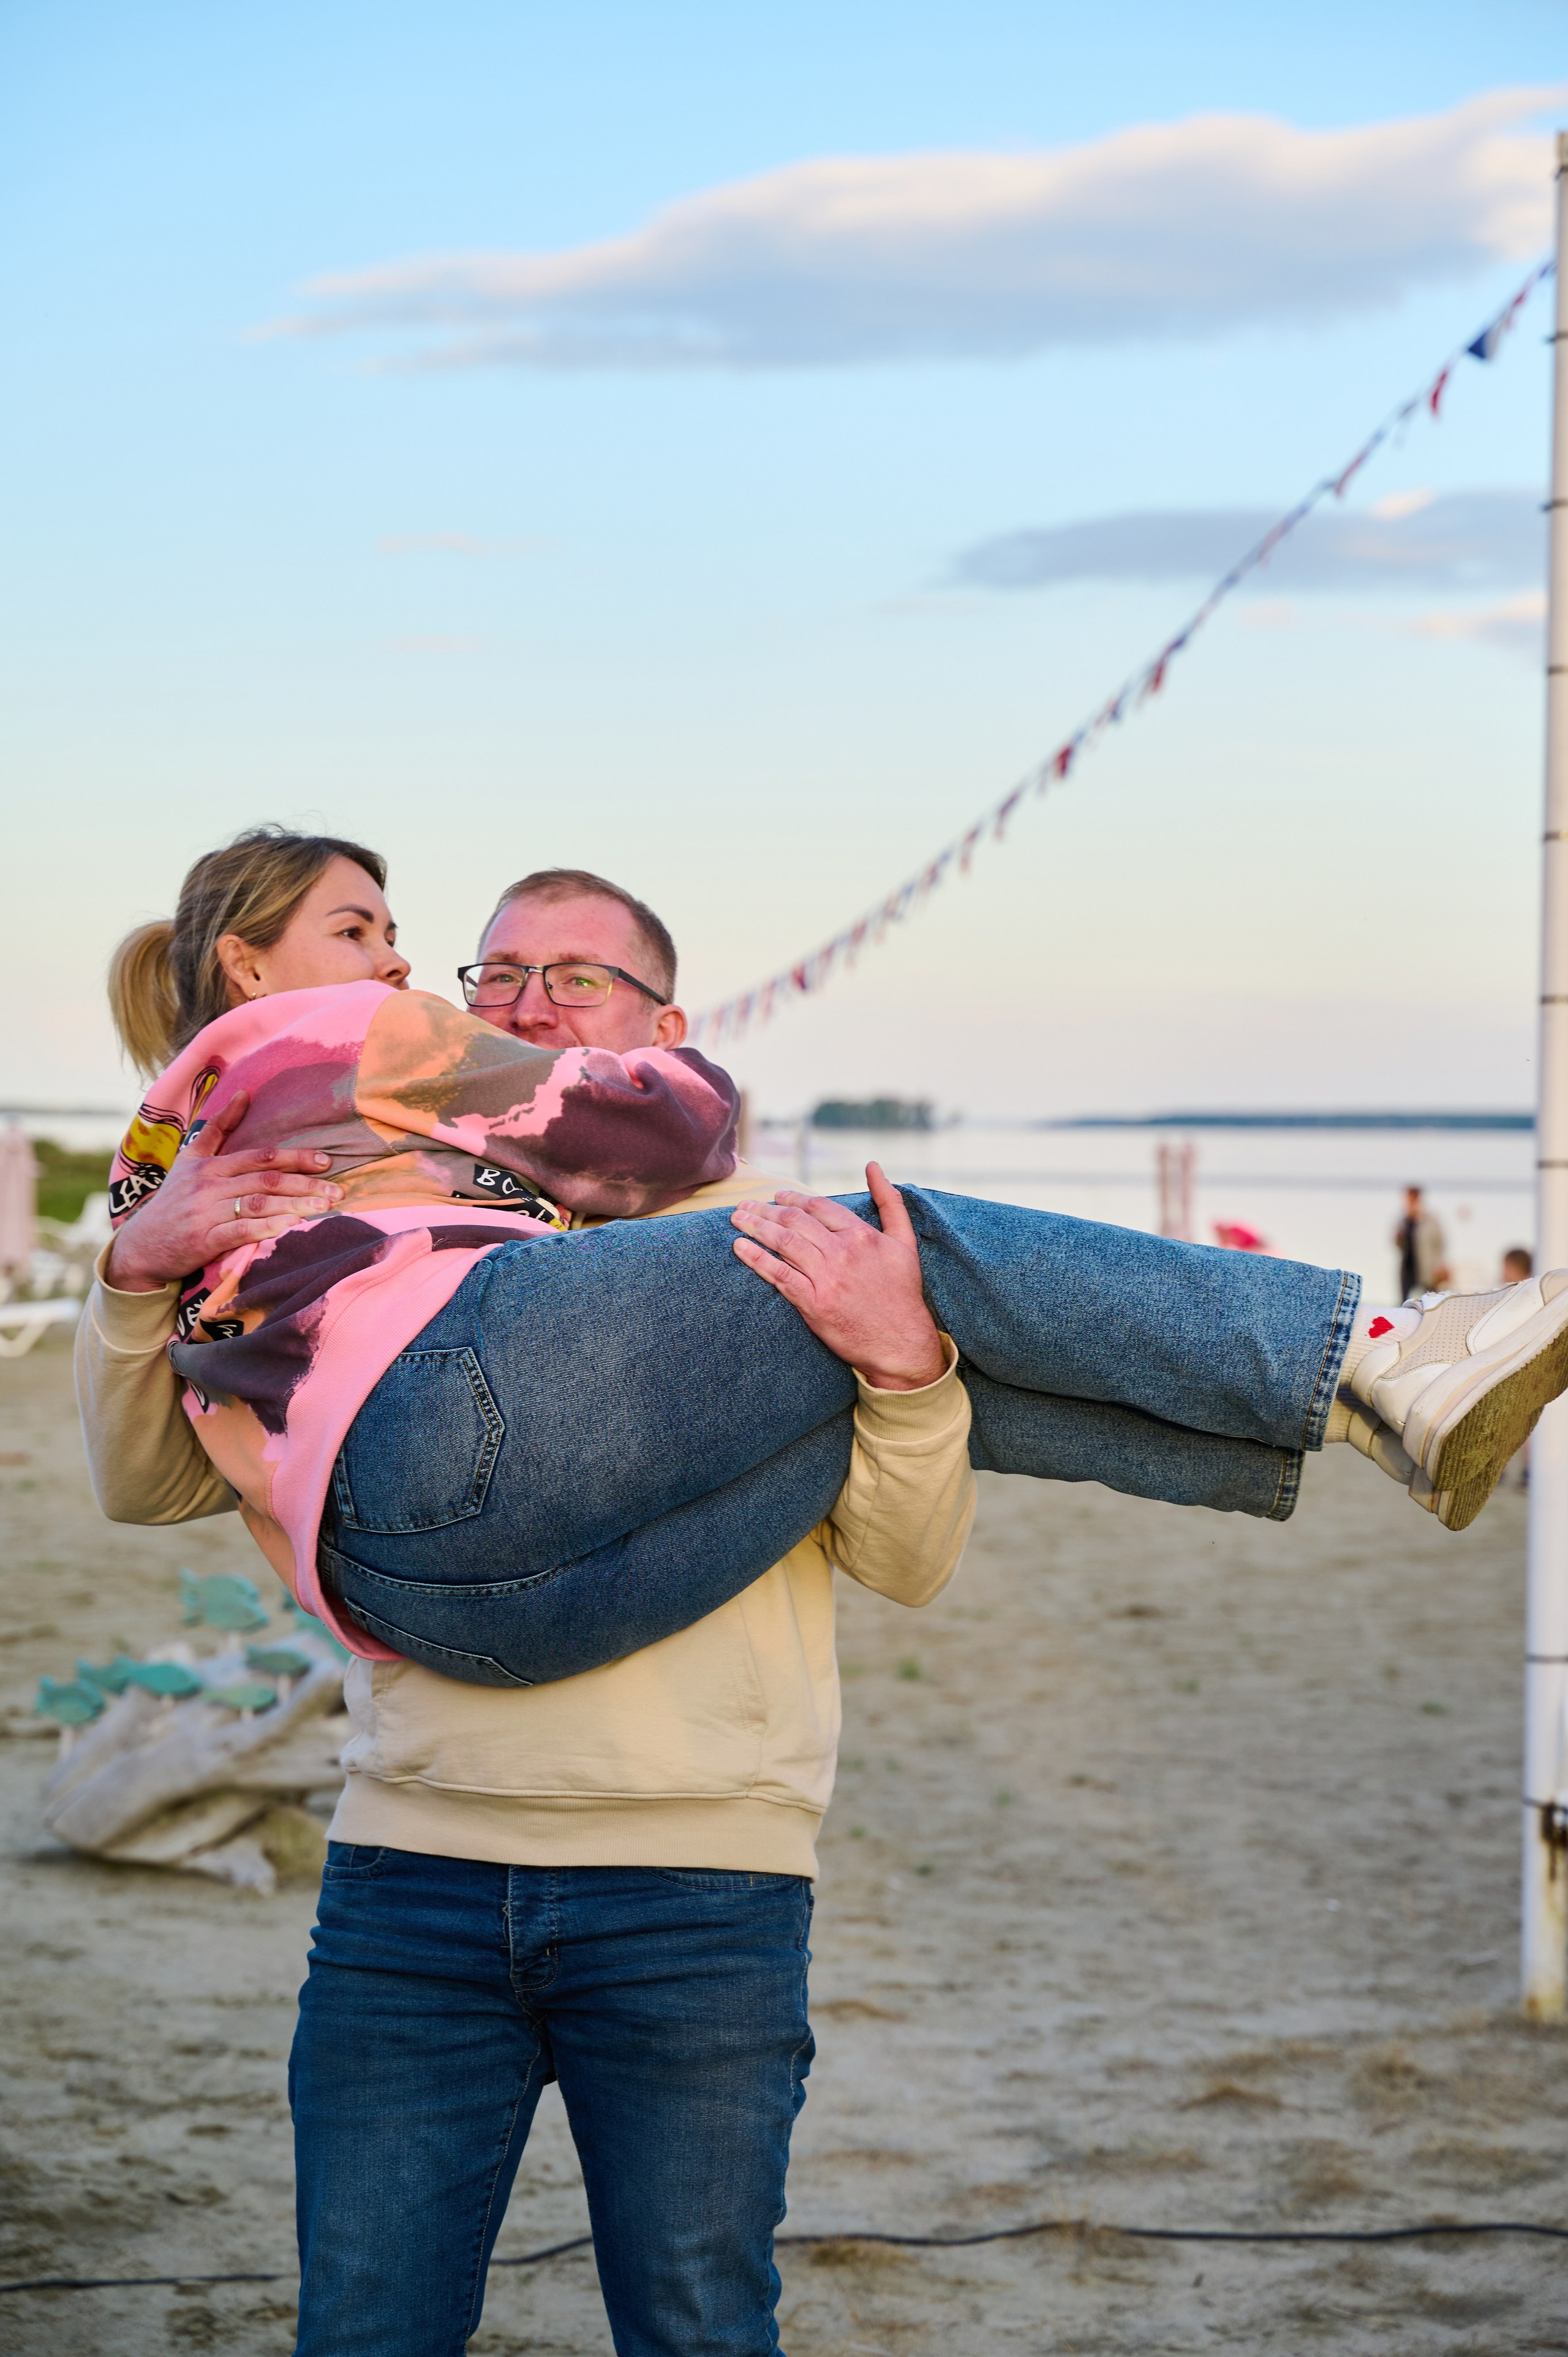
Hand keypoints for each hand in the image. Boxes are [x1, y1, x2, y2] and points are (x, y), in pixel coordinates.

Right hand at [103, 1091, 343, 1291]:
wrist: (141, 1246)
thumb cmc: (173, 1201)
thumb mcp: (189, 1160)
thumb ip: (218, 1129)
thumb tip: (243, 1092)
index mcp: (210, 1166)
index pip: (261, 1157)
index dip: (296, 1158)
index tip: (326, 1162)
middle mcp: (209, 1186)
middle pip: (266, 1180)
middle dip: (305, 1184)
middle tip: (338, 1190)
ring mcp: (206, 1213)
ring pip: (259, 1204)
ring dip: (295, 1205)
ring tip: (325, 1208)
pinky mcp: (204, 1240)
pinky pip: (241, 1231)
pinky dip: (268, 1228)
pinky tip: (292, 1226)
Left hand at [731, 1162, 946, 1390]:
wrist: (900, 1343)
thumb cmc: (903, 1292)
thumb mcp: (905, 1242)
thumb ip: (890, 1201)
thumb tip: (873, 1166)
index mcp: (861, 1234)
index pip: (818, 1206)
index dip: (793, 1198)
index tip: (777, 1196)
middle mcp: (841, 1252)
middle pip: (795, 1220)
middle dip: (766, 1209)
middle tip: (746, 1204)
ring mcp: (826, 1277)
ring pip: (783, 1242)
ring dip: (755, 1226)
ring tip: (737, 1218)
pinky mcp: (812, 1302)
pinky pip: (778, 1274)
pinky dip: (756, 1258)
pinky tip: (739, 1247)